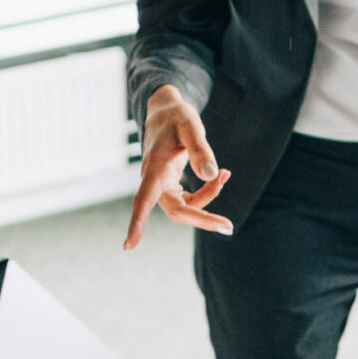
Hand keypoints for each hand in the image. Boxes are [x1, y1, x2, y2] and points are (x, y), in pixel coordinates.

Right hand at [124, 84, 231, 248]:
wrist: (166, 112)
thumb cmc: (176, 117)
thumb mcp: (190, 127)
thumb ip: (200, 149)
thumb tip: (211, 175)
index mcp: (154, 168)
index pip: (143, 200)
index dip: (137, 223)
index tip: (128, 246)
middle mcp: (155, 182)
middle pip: (176, 211)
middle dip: (202, 218)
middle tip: (229, 226)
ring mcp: (162, 186)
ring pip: (186, 206)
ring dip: (209, 197)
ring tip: (225, 174)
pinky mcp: (171, 186)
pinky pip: (191, 199)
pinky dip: (208, 191)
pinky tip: (221, 175)